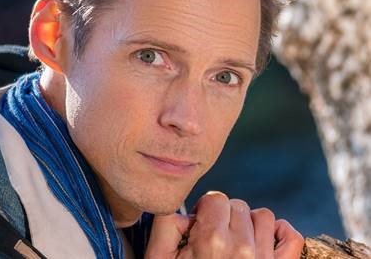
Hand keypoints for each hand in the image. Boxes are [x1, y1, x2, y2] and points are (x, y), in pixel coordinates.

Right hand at [144, 191, 303, 257]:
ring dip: (248, 223)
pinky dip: (280, 233)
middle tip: (214, 236)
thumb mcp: (160, 258)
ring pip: (262, 216)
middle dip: (224, 216)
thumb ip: (166, 223)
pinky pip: (291, 238)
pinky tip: (263, 240)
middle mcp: (242, 248)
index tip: (200, 224)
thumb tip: (185, 210)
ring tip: (235, 239)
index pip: (215, 198)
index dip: (205, 208)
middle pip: (237, 205)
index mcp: (212, 241)